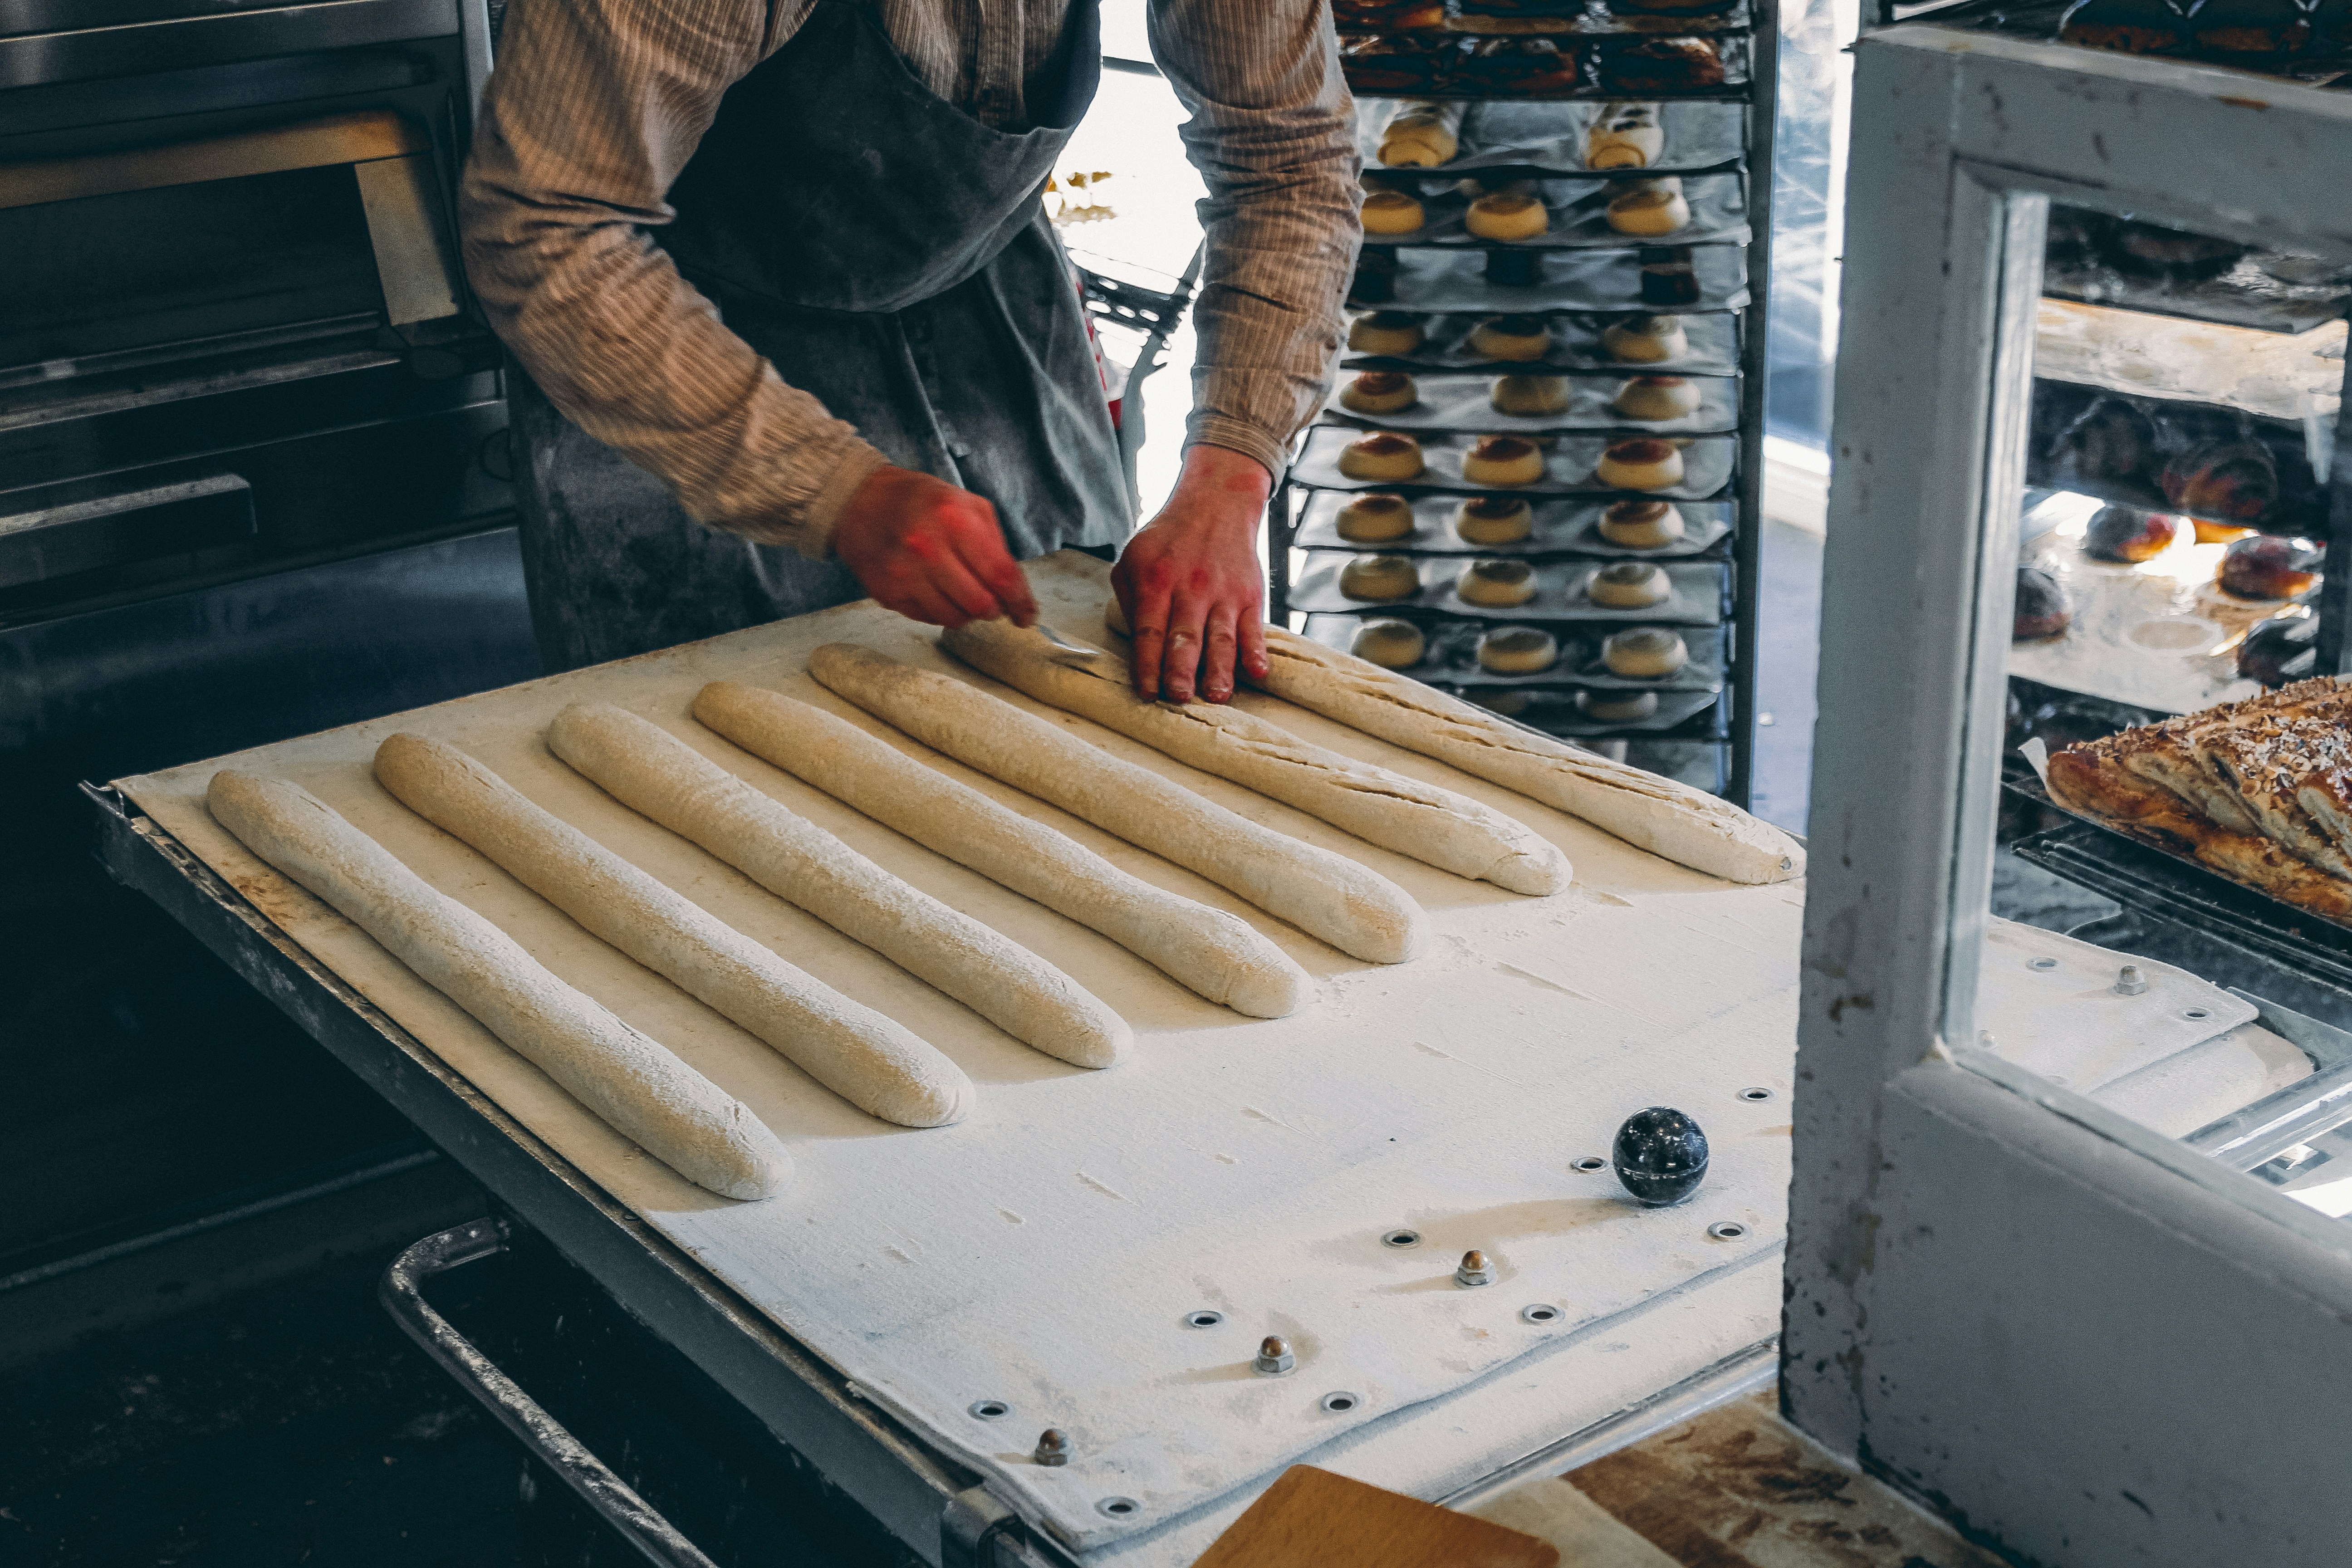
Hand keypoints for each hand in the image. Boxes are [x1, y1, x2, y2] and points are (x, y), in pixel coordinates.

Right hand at [832, 465, 1038, 628]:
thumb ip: (996, 544)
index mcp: (954, 520)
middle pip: (980, 604)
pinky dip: (941, 611)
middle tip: (993, 602)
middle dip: (994, 609)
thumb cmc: (920, 501)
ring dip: (968, 613)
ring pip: (954, 618)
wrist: (859, 501)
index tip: (1027, 615)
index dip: (1020, 602)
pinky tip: (937, 591)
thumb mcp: (967, 504)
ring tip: (964, 594)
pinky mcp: (887, 592)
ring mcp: (904, 573)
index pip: (1001, 575)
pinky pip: (928, 618)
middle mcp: (927, 548)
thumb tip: (1016, 589)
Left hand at [1111, 445, 1271, 704]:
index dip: (1148, 666)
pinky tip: (1257, 672)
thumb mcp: (1134, 559)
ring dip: (1219, 670)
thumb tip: (1138, 648)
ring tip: (1216, 697)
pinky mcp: (1249, 595)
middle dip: (1181, 672)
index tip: (1148, 693)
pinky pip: (1254, 628)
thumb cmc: (1168, 540)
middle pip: (1185, 638)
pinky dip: (1256, 651)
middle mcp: (1190, 588)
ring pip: (1221, 638)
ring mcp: (1223, 593)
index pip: (1149, 632)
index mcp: (1156, 581)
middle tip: (1179, 698)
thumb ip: (1131, 602)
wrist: (1216, 504)